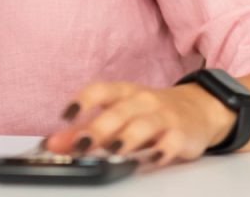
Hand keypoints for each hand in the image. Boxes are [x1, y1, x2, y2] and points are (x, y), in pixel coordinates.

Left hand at [42, 80, 236, 167]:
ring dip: (128, 138)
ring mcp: (164, 116)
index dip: (82, 100)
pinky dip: (162, 150)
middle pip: (119, 111)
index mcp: (123, 93)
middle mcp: (142, 101)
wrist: (197, 109)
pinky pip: (173, 141)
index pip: (100, 90)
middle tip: (82, 145)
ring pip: (144, 124)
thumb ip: (85, 129)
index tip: (65, 115)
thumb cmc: (148, 113)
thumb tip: (53, 144)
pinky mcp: (182, 134)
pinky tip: (152, 159)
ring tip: (113, 151)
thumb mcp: (117, 115)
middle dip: (99, 128)